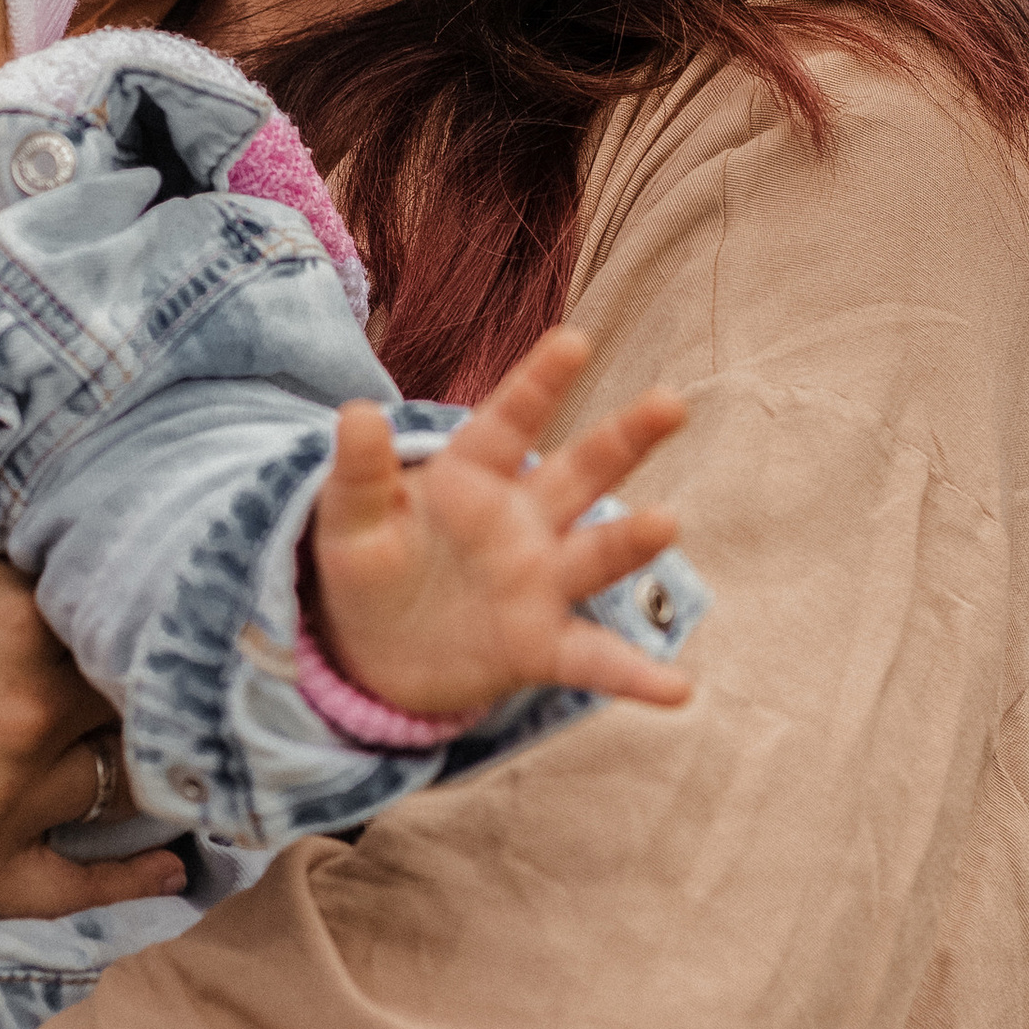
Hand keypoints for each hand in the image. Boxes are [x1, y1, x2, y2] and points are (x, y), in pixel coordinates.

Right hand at [0, 349, 189, 944]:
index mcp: (16, 610)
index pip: (128, 603)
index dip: (146, 596)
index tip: (164, 588)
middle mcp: (27, 709)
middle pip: (134, 695)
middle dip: (144, 675)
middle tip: (173, 664)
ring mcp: (0, 800)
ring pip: (116, 782)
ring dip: (132, 760)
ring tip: (172, 744)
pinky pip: (78, 887)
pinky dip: (130, 879)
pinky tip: (174, 863)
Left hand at [309, 332, 694, 724]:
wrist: (373, 654)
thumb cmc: (368, 567)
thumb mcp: (350, 521)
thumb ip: (359, 474)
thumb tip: (354, 412)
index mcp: (472, 477)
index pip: (508, 422)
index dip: (539, 382)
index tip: (574, 340)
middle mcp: (521, 521)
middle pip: (580, 472)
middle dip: (625, 438)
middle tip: (671, 403)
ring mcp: (539, 582)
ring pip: (597, 554)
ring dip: (632, 540)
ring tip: (667, 522)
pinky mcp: (542, 646)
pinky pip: (594, 660)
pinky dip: (636, 675)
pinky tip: (678, 688)